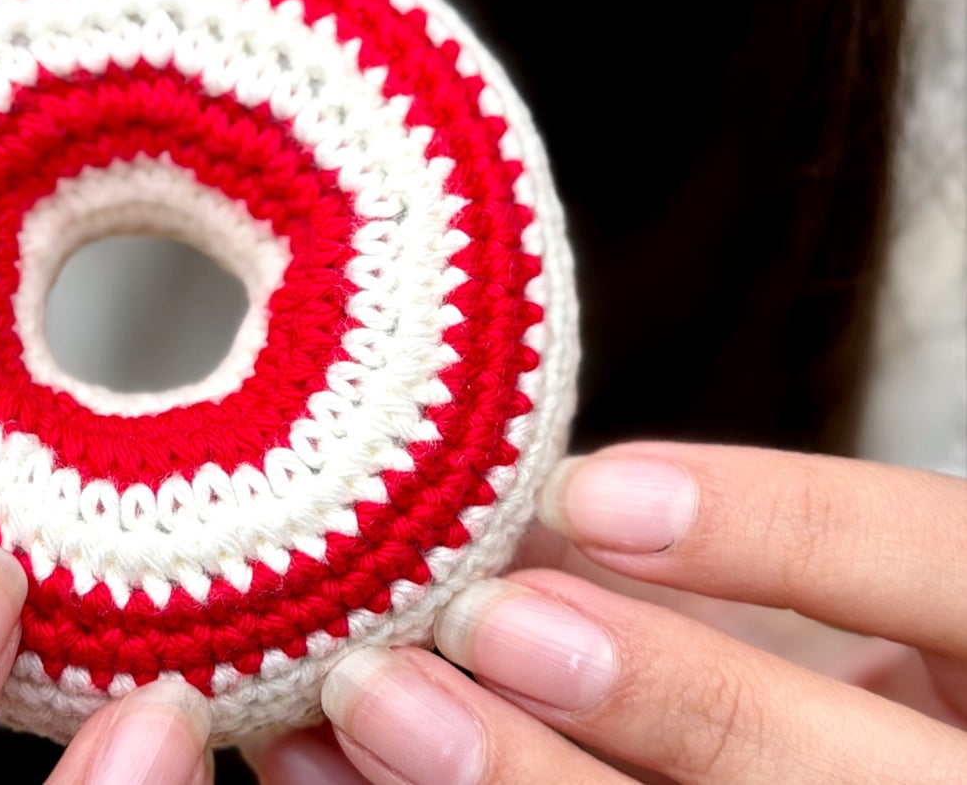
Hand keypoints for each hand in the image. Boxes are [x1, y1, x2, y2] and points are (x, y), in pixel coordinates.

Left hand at [244, 444, 965, 783]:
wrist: (849, 760)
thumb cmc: (851, 683)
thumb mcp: (842, 602)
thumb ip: (737, 563)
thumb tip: (535, 513)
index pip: (941, 567)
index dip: (779, 528)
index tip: (585, 492)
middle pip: (841, 780)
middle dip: (660, 698)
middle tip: (474, 621)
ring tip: (378, 709)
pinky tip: (342, 781)